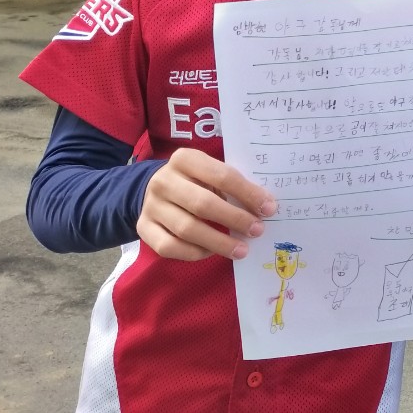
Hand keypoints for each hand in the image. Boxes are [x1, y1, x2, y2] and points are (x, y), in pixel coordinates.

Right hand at [137, 148, 276, 260]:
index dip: (248, 193)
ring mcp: (151, 206)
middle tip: (257, 230)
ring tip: (241, 249)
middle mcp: (164, 181)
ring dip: (219, 242)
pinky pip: (170, 247)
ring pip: (187, 229)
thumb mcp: (210, 172)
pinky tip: (212, 252)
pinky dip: (194, 252)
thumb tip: (264, 206)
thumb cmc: (194, 181)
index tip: (269, 208)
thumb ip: (232, 184)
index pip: (222, 176)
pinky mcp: (143, 228)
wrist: (153, 189)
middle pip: (203, 204)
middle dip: (235, 219)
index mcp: (185, 159)